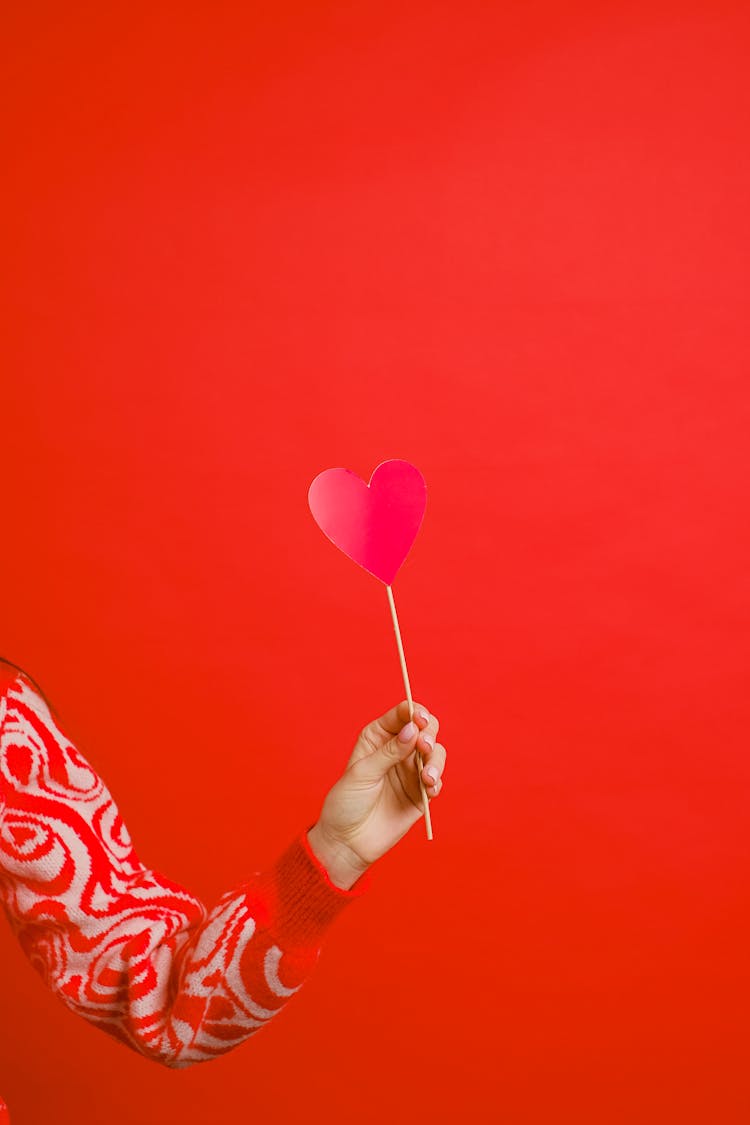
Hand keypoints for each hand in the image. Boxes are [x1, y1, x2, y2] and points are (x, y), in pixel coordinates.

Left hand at [307, 701, 445, 889]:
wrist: (348, 841)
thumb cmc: (347, 802)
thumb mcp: (363, 773)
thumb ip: (389, 751)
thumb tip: (413, 730)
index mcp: (379, 736)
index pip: (402, 714)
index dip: (414, 712)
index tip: (419, 719)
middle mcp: (398, 749)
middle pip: (425, 728)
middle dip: (429, 734)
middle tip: (424, 747)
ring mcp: (411, 770)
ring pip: (436, 752)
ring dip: (436, 760)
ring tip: (428, 776)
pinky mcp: (421, 793)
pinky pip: (437, 780)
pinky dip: (437, 782)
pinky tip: (428, 788)